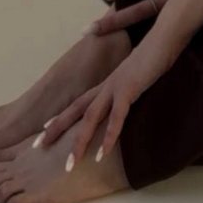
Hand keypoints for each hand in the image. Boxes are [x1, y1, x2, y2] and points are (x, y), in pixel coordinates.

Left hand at [37, 26, 177, 168]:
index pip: (79, 103)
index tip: (44, 129)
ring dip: (79, 142)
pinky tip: (101, 154)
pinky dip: (108, 136)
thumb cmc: (155, 55)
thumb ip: (129, 87)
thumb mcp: (139, 75)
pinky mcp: (129, 89)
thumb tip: (128, 97)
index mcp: (107, 84)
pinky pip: (116, 117)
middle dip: (56, 129)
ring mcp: (116, 87)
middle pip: (75, 111)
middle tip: (37, 147)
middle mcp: (106, 86)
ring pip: (90, 118)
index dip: (61, 116)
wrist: (165, 37)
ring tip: (70, 165)